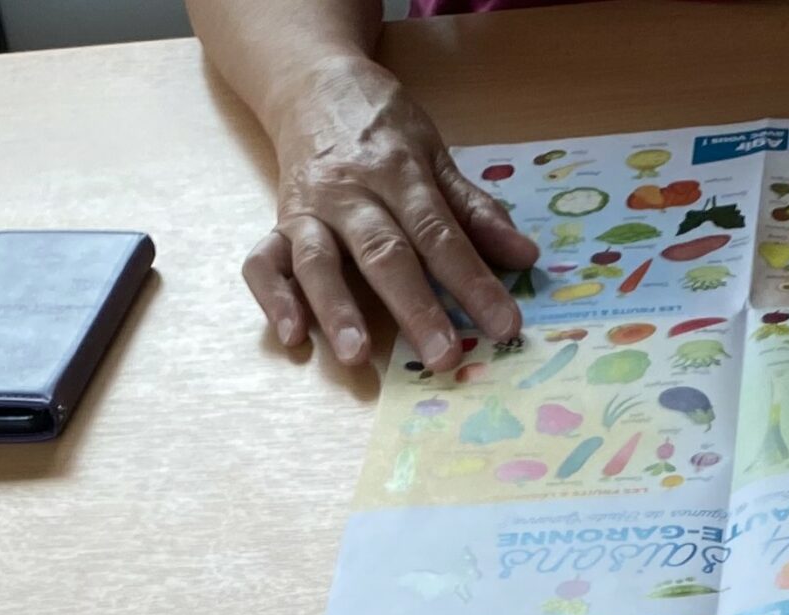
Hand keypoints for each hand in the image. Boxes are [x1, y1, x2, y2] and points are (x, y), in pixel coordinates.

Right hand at [241, 55, 538, 371]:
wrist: (312, 82)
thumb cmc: (381, 128)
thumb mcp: (434, 154)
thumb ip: (474, 210)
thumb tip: (524, 256)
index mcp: (399, 174)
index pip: (441, 235)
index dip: (474, 283)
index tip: (504, 325)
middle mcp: (351, 194)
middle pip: (384, 253)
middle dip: (414, 308)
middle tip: (443, 357)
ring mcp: (309, 210)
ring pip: (319, 261)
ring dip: (336, 310)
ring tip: (355, 357)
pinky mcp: (277, 224)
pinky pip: (264, 262)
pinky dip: (272, 299)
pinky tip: (292, 336)